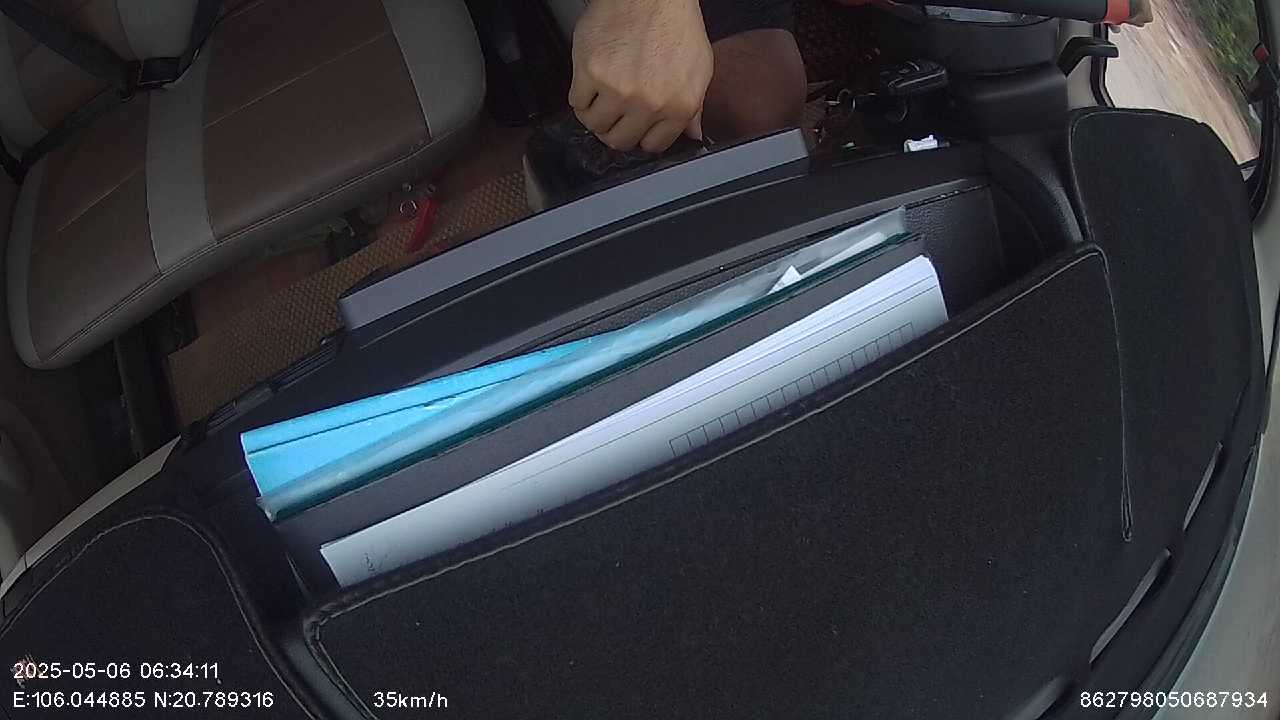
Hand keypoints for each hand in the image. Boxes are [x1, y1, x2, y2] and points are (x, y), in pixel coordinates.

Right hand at [569, 0, 713, 152]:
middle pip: (620, 140)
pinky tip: (591, 82)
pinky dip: (580, 96)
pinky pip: (576, 102)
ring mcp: (618, 90)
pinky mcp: (591, 74)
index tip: (635, 128)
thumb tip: (691, 133)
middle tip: (615, 114)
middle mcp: (648, 103)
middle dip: (616, 129)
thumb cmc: (673, 23)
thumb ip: (694, 106)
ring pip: (595, 125)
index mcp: (678, 106)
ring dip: (595, 115)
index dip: (642, 136)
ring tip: (601, 97)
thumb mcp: (699, 68)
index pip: (653, 145)